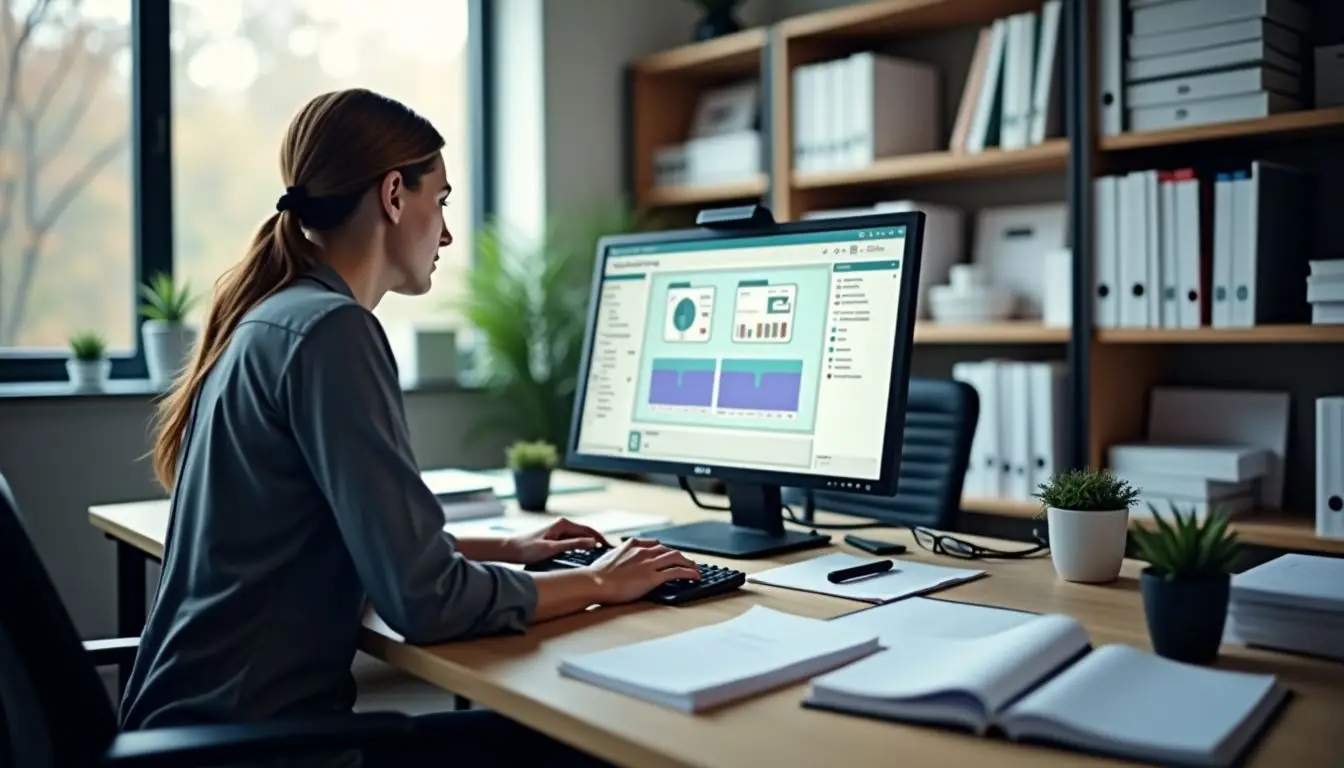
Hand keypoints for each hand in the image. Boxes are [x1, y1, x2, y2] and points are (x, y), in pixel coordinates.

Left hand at [505, 517, 609, 563]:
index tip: (611, 548)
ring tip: (600, 556)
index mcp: (563, 523)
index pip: (589, 530)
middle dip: (597, 542)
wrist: (510, 549)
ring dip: (589, 545)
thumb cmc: (528, 549)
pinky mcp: (555, 536)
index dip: (601, 539)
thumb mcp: (552, 548)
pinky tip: (585, 555)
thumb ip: (573, 545)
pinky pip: (573, 541)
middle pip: (586, 533)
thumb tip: (593, 542)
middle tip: (609, 555)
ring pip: (580, 537)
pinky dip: (581, 547)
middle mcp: (562, 524)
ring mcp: (559, 530)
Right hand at [586, 538, 700, 603]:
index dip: (665, 550)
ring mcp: (649, 563)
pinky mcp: (653, 577)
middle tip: (687, 563)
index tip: (668, 555)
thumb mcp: (608, 558)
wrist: (594, 582)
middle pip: (668, 550)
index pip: (655, 544)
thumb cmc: (596, 575)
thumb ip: (617, 557)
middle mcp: (643, 551)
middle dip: (680, 556)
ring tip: (696, 570)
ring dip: (689, 563)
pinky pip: (677, 571)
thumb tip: (616, 561)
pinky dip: (689, 572)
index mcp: (632, 545)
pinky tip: (695, 577)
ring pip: (677, 557)